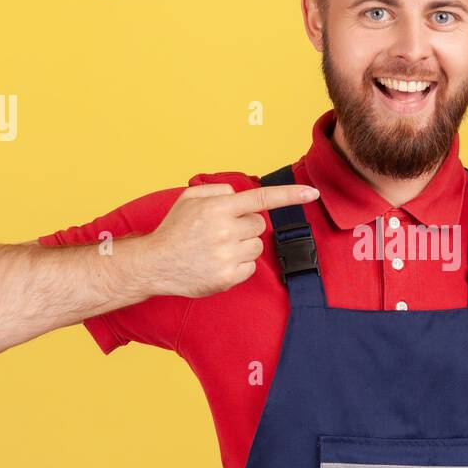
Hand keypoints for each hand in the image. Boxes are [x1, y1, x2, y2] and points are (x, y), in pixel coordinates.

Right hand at [136, 182, 319, 298]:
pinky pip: (251, 267)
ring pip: (257, 246)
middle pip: (259, 225)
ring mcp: (227, 256)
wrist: (155, 263)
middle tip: (222, 231)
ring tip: (217, 248)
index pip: (261, 199)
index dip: (289, 195)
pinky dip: (239, 265)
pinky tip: (218, 263)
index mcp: (217, 208)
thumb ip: (219, 191)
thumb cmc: (174, 229)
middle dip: (246, 226)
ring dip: (243, 246)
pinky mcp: (228, 277)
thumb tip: (240, 195)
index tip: (312, 193)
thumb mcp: (189, 198)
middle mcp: (225, 231)